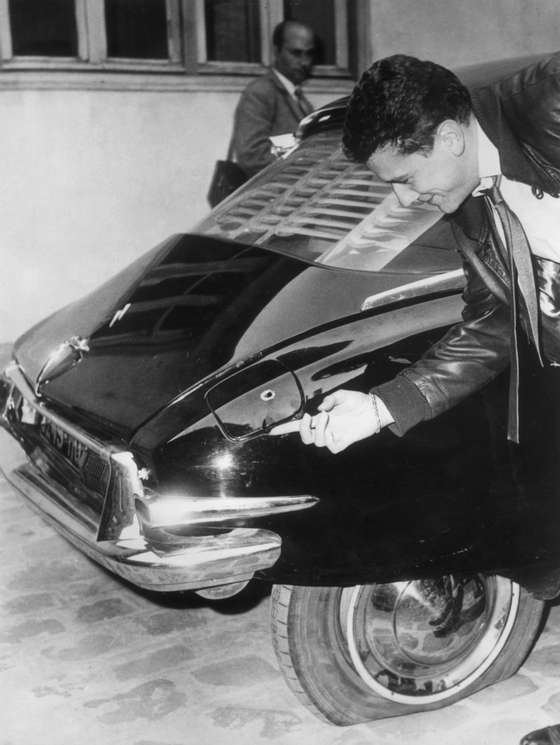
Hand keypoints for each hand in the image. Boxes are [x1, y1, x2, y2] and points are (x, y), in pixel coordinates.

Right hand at [269, 390, 392, 453]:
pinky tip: (334, 430)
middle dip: (302, 429)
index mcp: (320, 419)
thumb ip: (329, 400)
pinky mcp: (344, 442)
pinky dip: (329, 439)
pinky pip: (331, 447)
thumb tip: (319, 410)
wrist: (374, 408)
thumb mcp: (340, 395)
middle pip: (305, 438)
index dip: (285, 429)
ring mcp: (334, 436)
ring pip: (316, 442)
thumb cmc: (358, 401)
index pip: (299, 426)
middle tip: (310, 417)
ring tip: (328, 416)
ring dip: (318, 429)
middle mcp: (325, 429)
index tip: (272, 431)